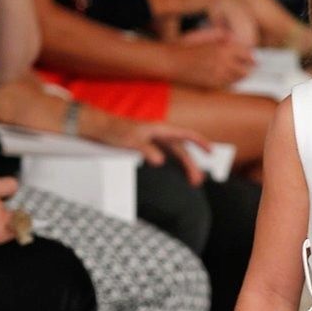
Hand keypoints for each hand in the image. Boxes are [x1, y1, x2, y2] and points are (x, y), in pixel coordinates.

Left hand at [97, 120, 211, 185]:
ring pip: (175, 155)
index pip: (185, 135)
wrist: (100, 128)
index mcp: (160, 129)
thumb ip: (147, 151)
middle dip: (192, 165)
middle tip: (197, 181)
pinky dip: (175, 166)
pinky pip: (167, 157)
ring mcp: (155, 141)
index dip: (200, 142)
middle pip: (182, 150)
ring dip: (184, 167)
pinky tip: (177, 175)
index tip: (211, 151)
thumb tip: (160, 161)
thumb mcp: (132, 141)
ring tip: (192, 182)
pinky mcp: (149, 147)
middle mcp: (160, 134)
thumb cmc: (115, 131)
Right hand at [167, 27, 253, 88]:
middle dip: (248, 68)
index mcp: (222, 47)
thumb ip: (220, 35)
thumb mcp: (204, 35)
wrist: (171, 62)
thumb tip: (232, 38)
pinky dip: (231, 81)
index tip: (253, 59)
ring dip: (241, 75)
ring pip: (238, 78)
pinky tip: (229, 79)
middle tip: (250, 68)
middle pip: (245, 68)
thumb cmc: (185, 46)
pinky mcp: (213, 84)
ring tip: (241, 74)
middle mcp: (223, 61)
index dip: (251, 57)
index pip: (246, 53)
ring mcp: (218, 74)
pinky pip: (228, 84)